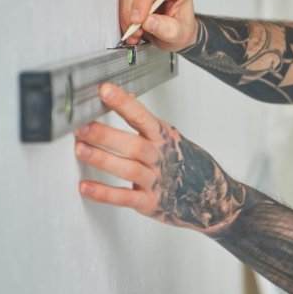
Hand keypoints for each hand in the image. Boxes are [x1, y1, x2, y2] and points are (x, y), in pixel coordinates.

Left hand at [74, 83, 246, 237]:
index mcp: (163, 137)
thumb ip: (146, 122)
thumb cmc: (187, 164)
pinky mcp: (150, 203)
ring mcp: (156, 180)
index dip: (123, 102)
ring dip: (102, 159)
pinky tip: (86, 187)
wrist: (212, 197)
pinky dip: (105, 193)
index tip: (104, 90)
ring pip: (128, 169)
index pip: (141, 116)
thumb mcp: (170, 138)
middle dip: (105, 134)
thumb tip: (126, 97)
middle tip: (80, 125)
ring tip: (80, 150)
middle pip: (133, 143)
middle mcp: (160, 157)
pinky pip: (126, 198)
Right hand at [119, 0, 197, 51]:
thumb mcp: (179, 34)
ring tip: (134, 31)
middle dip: (131, 8)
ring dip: (126, 13)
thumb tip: (148, 21)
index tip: (139, 19)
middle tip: (134, 29)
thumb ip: (166, 29)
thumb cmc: (181, 28)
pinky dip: (123, 14)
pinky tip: (131, 27)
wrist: (175, 32)